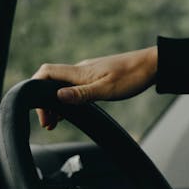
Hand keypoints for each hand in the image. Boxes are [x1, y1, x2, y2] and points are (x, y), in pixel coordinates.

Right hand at [32, 46, 157, 128]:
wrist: (152, 65)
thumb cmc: (132, 76)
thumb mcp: (107, 89)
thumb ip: (81, 94)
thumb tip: (57, 97)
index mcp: (80, 72)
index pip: (47, 71)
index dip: (35, 86)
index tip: (38, 109)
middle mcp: (81, 70)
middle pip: (51, 82)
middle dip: (45, 102)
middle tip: (48, 123)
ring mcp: (89, 72)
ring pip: (63, 85)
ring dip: (56, 102)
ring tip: (55, 122)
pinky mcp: (97, 76)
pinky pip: (74, 86)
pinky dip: (68, 99)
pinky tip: (71, 111)